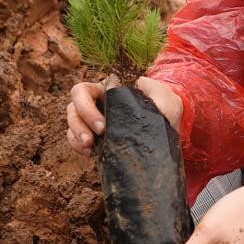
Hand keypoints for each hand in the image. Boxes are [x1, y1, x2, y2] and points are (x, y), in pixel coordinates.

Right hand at [65, 77, 183, 156]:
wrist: (171, 128)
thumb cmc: (167, 107)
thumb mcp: (166, 98)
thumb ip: (153, 92)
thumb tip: (129, 91)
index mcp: (110, 88)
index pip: (85, 90)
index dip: (86, 107)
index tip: (103, 126)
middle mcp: (99, 101)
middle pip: (73, 106)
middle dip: (79, 123)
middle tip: (92, 140)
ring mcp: (95, 119)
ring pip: (72, 122)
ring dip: (75, 136)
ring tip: (89, 148)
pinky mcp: (96, 137)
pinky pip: (75, 139)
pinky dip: (77, 146)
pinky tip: (90, 155)